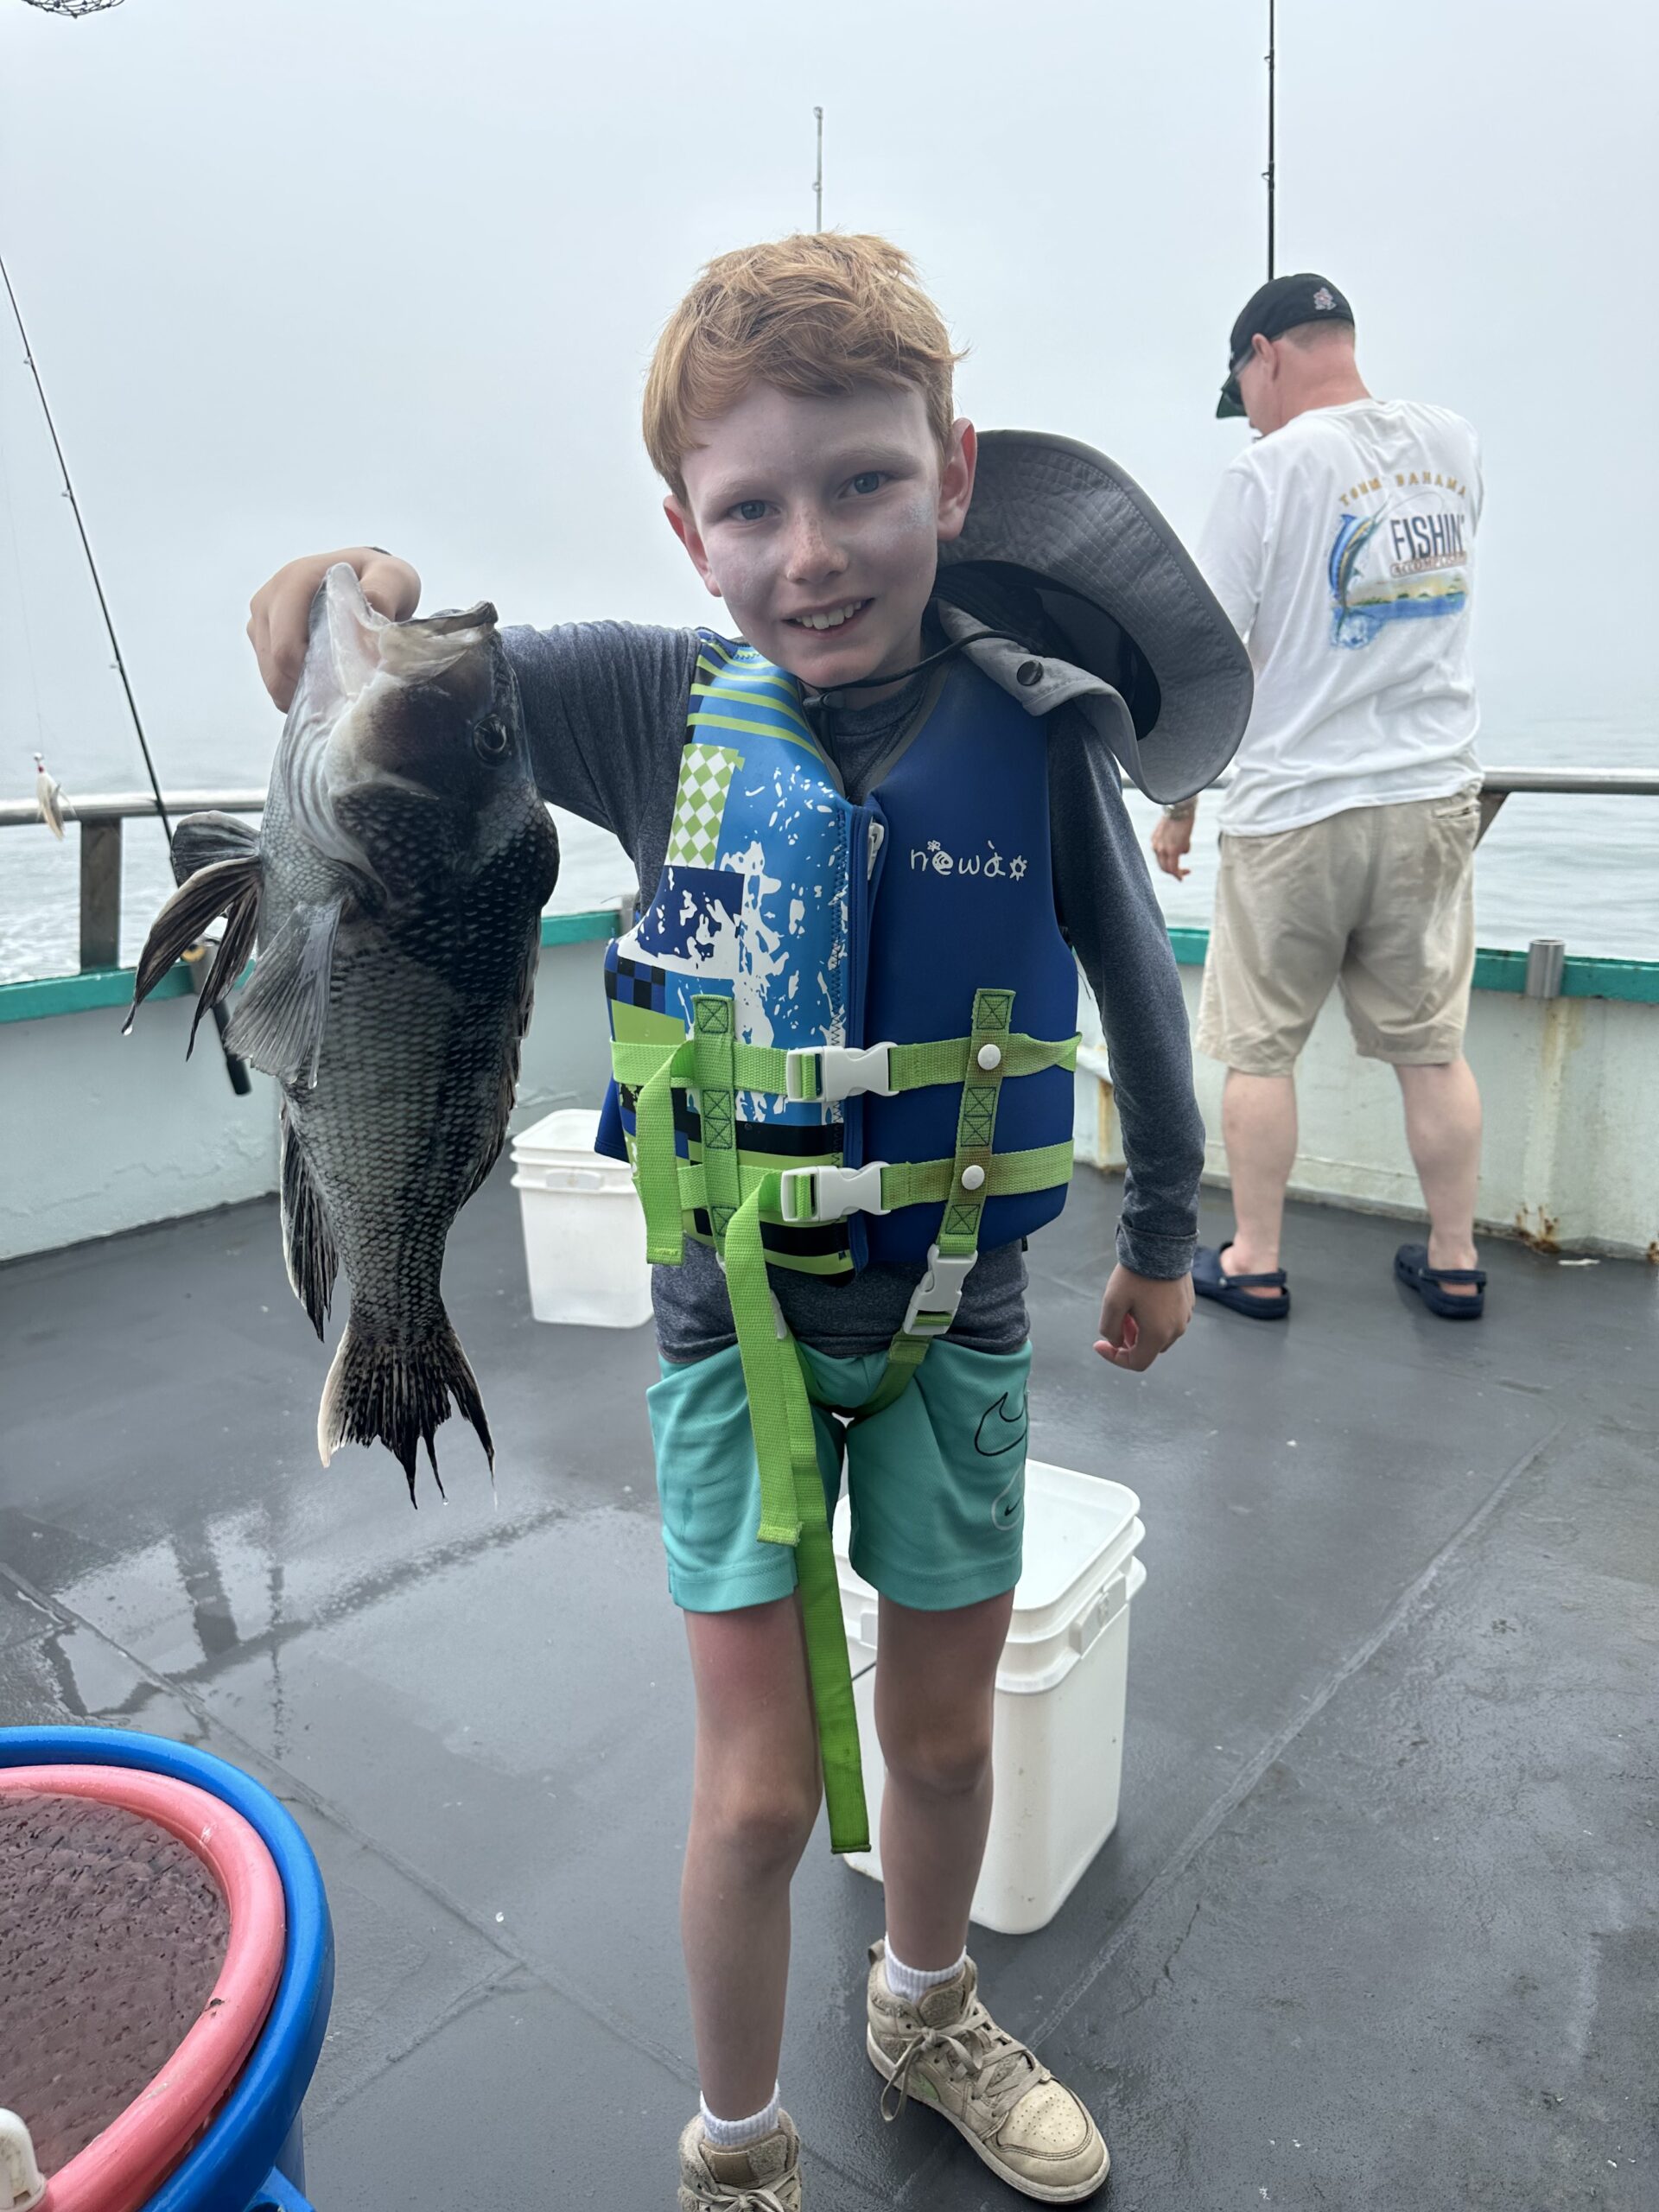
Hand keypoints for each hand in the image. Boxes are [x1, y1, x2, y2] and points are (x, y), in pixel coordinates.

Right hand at [246, 546, 421, 710]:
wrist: (367, 578)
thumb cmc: (380, 579)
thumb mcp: (394, 578)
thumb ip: (384, 593)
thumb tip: (368, 619)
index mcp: (293, 582)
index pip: (286, 647)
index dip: (313, 677)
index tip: (347, 687)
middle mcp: (269, 600)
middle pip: (275, 666)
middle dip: (308, 690)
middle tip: (345, 698)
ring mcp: (262, 621)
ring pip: (272, 677)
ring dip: (304, 693)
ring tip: (338, 690)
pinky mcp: (262, 639)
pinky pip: (273, 679)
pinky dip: (298, 692)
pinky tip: (325, 685)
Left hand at [1095, 1264, 1192, 1371]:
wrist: (1161, 1245)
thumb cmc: (1135, 1275)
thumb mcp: (1112, 1302)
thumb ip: (1110, 1329)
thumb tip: (1116, 1341)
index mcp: (1158, 1334)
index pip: (1137, 1363)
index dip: (1115, 1358)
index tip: (1099, 1344)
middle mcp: (1176, 1330)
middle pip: (1148, 1349)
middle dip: (1129, 1340)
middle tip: (1116, 1319)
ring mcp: (1185, 1316)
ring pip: (1159, 1335)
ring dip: (1142, 1329)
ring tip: (1129, 1308)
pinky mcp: (1188, 1304)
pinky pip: (1169, 1320)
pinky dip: (1154, 1318)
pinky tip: (1143, 1299)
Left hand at [1151, 809, 1194, 879]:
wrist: (1181, 807)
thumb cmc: (1180, 814)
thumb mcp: (1173, 828)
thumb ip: (1174, 840)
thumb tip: (1183, 851)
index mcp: (1155, 840)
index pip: (1160, 857)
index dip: (1168, 864)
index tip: (1177, 866)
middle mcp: (1156, 846)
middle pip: (1162, 866)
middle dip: (1172, 872)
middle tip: (1182, 874)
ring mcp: (1163, 849)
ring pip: (1168, 868)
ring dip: (1177, 873)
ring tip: (1186, 872)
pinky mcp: (1173, 850)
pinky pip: (1174, 867)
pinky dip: (1178, 873)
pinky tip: (1182, 877)